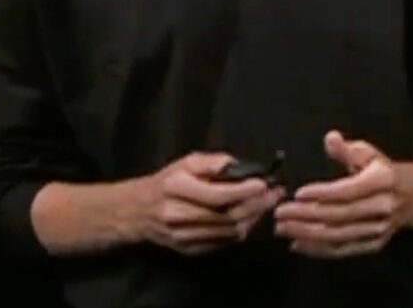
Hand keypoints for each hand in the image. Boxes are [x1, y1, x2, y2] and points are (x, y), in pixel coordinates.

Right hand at [135, 152, 285, 255]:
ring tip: (265, 205)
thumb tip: (244, 169)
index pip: (218, 195)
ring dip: (252, 219)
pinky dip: (240, 231)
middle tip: (274, 195)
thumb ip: (214, 163)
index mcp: (176, 189)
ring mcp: (183, 237)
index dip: (245, 191)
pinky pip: (223, 243)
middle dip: (256, 205)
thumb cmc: (166, 181)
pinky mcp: (189, 251)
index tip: (265, 183)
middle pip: (228, 217)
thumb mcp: (186, 162)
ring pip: (229, 233)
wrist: (137, 211)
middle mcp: (178, 216)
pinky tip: (248, 218)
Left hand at [273, 130, 412, 257]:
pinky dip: (319, 249)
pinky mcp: (373, 244)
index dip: (322, 193)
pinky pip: (343, 250)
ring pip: (339, 236)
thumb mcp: (370, 154)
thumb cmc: (385, 172)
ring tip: (282, 229)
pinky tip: (297, 244)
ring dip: (307, 234)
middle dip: (306, 216)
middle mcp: (382, 207)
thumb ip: (347, 149)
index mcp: (382, 181)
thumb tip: (330, 138)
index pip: (348, 190)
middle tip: (280, 213)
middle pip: (339, 215)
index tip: (298, 193)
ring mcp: (379, 229)